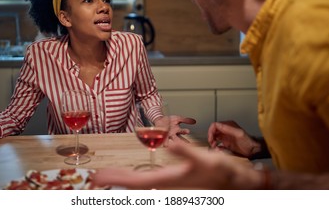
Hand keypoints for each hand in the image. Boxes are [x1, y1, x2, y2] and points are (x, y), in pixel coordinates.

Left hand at [91, 140, 261, 189]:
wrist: (235, 182)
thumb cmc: (222, 173)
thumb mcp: (206, 159)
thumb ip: (187, 152)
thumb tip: (168, 143)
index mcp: (169, 180)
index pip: (135, 182)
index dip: (116, 179)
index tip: (97, 178)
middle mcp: (165, 184)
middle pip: (132, 184)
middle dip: (113, 181)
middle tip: (94, 179)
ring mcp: (168, 183)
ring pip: (138, 183)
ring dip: (120, 180)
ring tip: (104, 177)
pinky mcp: (172, 180)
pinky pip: (146, 181)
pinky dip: (132, 179)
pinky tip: (129, 178)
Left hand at [155, 115, 195, 142]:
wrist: (160, 118)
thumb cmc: (169, 120)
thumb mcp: (178, 119)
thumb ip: (185, 120)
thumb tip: (194, 121)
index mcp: (177, 131)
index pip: (182, 137)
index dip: (186, 140)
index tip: (189, 143)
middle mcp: (172, 134)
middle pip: (175, 140)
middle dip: (177, 143)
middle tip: (178, 146)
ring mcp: (165, 134)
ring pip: (166, 140)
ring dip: (166, 142)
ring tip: (166, 146)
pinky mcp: (159, 132)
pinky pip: (159, 136)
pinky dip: (159, 138)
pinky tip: (158, 139)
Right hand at [208, 121, 260, 157]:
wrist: (254, 150)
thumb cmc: (248, 142)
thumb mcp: (239, 133)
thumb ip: (228, 129)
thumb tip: (217, 125)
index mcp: (228, 126)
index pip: (215, 125)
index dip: (211, 131)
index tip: (211, 138)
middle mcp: (226, 131)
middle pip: (213, 131)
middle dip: (211, 137)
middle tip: (212, 144)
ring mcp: (226, 137)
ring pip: (214, 138)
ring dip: (213, 142)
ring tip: (215, 147)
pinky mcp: (226, 144)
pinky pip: (218, 144)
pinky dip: (216, 147)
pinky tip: (219, 150)